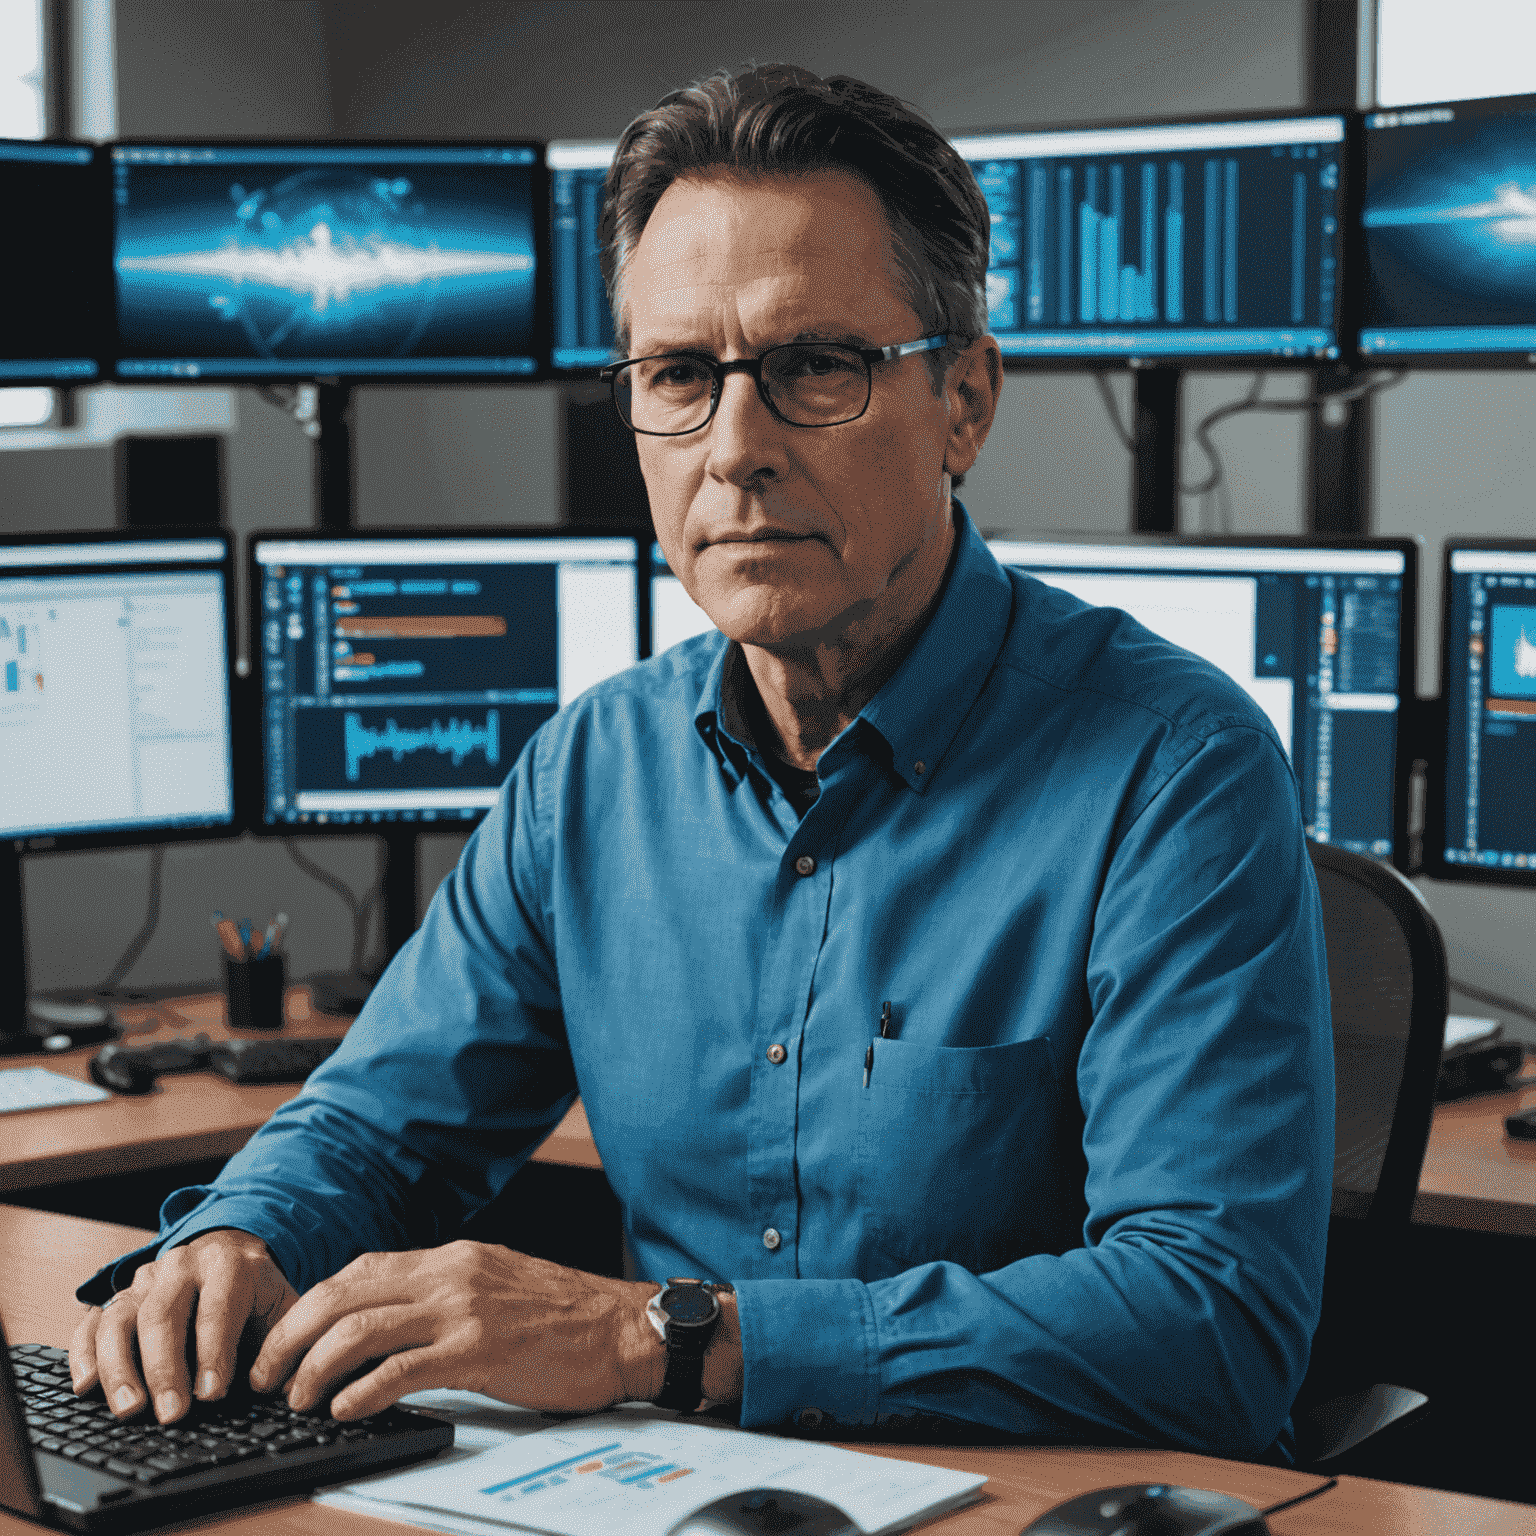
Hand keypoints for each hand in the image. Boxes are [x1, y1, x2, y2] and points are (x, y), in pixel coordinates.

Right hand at [70, 1228, 297, 1424]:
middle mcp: (181, 1265)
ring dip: (120, 1367)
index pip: (217, 1306)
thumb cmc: (257, 1297)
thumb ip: (283, 1344)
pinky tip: (86, 1386)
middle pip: (162, 1314)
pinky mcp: (117, 1297)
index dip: (214, 1351)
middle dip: (166, 1368)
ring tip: (130, 1409)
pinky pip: (91, 1322)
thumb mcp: (281, 1309)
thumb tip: (289, 1392)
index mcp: (229, 1264)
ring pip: (120, 1318)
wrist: (232, 1256)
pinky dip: (84, 1354)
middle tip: (172, 1414)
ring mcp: (144, 1280)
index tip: (212, 1395)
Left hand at [251, 1241, 739, 1419]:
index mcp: (451, 1257)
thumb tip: (384, 1323)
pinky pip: (401, 1368)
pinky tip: (344, 1411)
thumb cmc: (563, 1317)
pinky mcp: (480, 1351)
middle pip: (344, 1294)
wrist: (622, 1328)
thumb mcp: (495, 1287)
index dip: (309, 1306)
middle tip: (265, 1375)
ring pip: (361, 1329)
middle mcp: (450, 1273)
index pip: (357, 1271)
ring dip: (314, 1367)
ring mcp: (464, 1309)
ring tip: (296, 1398)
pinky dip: (361, 1391)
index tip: (281, 1340)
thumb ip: (443, 1295)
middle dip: (291, 1336)